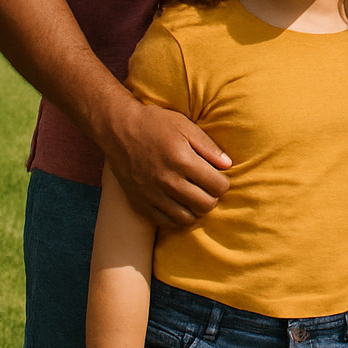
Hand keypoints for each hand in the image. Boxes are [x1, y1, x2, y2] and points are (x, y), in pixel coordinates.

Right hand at [102, 99, 231, 228]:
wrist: (118, 130)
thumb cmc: (155, 124)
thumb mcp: (186, 127)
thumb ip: (209, 147)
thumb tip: (228, 165)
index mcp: (183, 160)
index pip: (218, 186)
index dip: (223, 182)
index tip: (218, 176)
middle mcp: (168, 181)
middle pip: (206, 205)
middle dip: (212, 196)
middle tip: (207, 186)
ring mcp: (153, 195)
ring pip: (187, 218)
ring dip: (195, 209)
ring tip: (193, 195)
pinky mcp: (140, 203)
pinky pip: (166, 223)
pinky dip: (177, 217)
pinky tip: (178, 204)